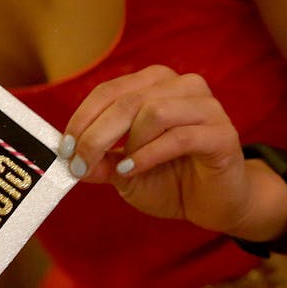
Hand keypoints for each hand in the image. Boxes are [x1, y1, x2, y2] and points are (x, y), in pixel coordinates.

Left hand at [62, 66, 257, 235]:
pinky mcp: (221, 133)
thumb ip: (100, 162)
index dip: (82, 119)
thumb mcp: (125, 173)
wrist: (216, 203)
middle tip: (80, 163)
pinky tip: (134, 170)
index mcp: (155, 84)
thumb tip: (71, 159)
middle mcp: (182, 86)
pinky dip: (149, 155)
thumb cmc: (171, 180)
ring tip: (119, 169)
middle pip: (126, 100)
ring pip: (153, 111)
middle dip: (96, 135)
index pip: (108, 91)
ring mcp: (206, 106)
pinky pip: (179, 137)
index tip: (65, 148)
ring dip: (128, 143)